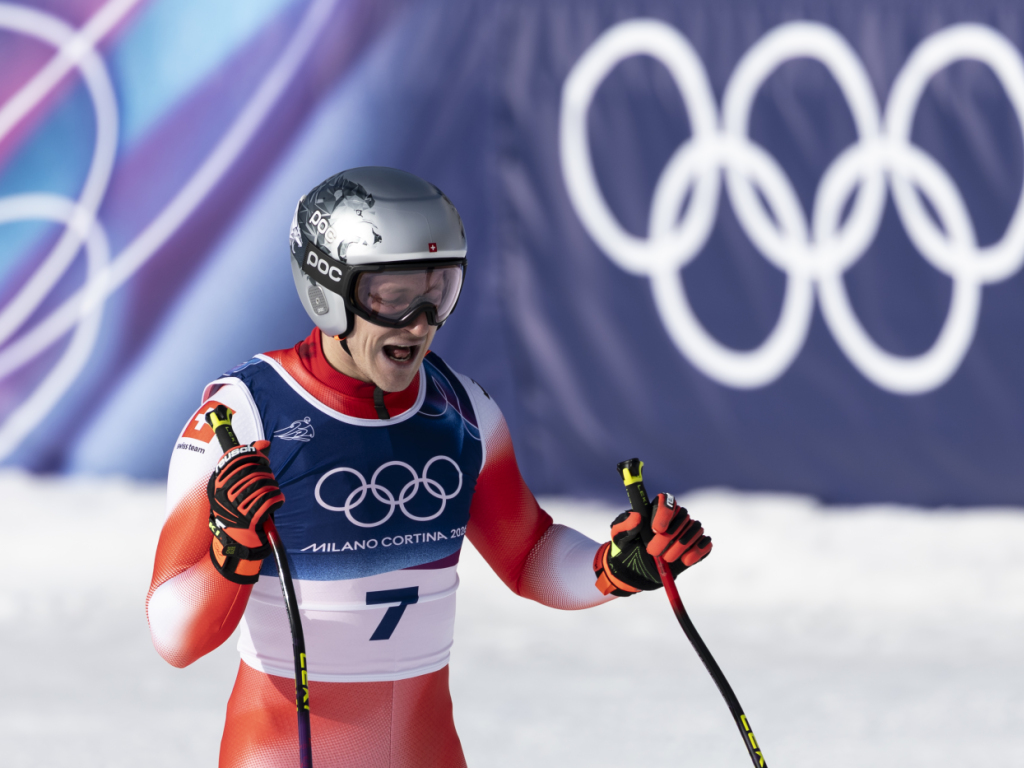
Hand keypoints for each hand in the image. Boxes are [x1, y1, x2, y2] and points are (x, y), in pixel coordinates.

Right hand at [207, 440, 284, 583]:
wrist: (237, 543)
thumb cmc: (239, 510)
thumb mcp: (236, 486)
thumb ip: (248, 463)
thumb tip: (264, 443)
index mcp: (216, 484)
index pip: (235, 457)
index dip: (253, 453)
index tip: (262, 458)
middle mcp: (222, 494)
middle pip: (253, 469)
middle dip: (266, 472)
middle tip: (269, 478)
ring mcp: (235, 506)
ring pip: (265, 483)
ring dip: (273, 487)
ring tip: (272, 493)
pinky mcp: (249, 518)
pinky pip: (271, 499)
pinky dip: (278, 499)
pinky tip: (276, 502)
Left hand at [594, 493, 710, 595]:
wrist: (637, 570)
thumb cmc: (628, 547)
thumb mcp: (619, 536)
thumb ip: (625, 525)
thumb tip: (637, 517)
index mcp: (657, 510)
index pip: (667, 500)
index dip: (665, 513)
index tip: (656, 530)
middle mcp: (675, 517)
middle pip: (682, 517)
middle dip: (668, 537)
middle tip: (653, 552)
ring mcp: (688, 530)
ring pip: (694, 529)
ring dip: (680, 546)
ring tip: (666, 559)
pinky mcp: (697, 545)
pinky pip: (705, 543)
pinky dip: (696, 551)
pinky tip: (684, 560)